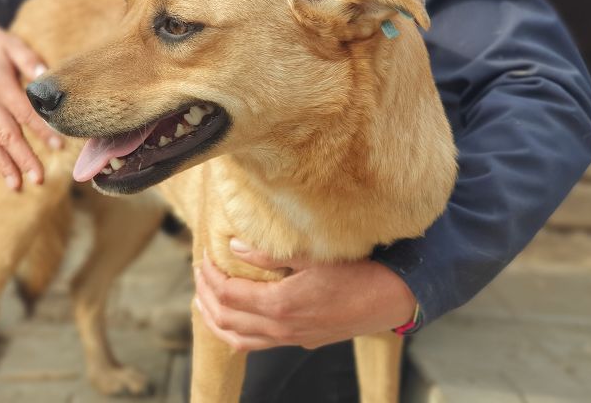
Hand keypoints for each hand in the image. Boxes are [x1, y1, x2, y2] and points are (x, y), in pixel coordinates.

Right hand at [0, 7, 62, 188]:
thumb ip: (30, 60)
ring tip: (17, 186)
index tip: (59, 147)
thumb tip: (47, 76)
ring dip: (4, 166)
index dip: (41, 131)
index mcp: (1, 86)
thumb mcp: (13, 44)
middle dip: (23, 159)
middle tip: (39, 179)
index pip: (25, 113)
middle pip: (7, 136)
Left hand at [193, 239, 415, 351]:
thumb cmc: (356, 270)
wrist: (391, 298)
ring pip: (238, 340)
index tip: (202, 257)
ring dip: (215, 319)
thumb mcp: (312, 254)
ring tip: (205, 298)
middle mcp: (282, 328)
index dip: (209, 277)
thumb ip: (269, 254)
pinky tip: (234, 318)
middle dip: (205, 296)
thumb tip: (233, 245)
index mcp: (281, 305)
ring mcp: (291, 339)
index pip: (228, 296)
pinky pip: (256, 344)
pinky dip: (235, 333)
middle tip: (198, 273)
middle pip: (226, 320)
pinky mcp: (301, 340)